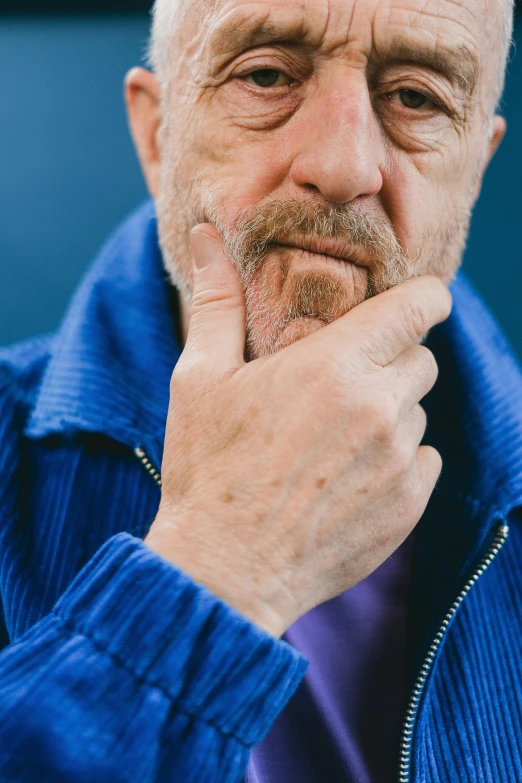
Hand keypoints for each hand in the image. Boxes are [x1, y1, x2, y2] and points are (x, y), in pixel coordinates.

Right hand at [145, 225, 451, 637]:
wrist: (225, 571)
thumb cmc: (208, 470)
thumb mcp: (200, 378)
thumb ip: (217, 300)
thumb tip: (208, 236)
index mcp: (334, 365)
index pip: (420, 305)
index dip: (423, 295)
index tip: (410, 301)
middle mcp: (380, 408)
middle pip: (422, 358)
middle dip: (392, 359)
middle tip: (342, 380)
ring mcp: (399, 461)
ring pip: (419, 412)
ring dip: (391, 413)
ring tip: (335, 437)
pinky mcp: (409, 507)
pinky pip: (425, 462)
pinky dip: (399, 461)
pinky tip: (351, 477)